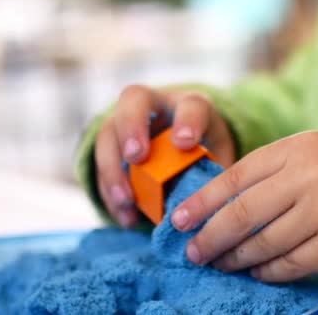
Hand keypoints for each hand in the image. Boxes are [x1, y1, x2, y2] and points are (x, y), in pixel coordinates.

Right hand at [95, 85, 234, 227]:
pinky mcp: (109, 146)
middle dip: (132, 127)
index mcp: (190, 105)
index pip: (190, 105)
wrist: (184, 147)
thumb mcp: (218, 159)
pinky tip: (127, 217)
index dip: (187, 121)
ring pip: (108, 133)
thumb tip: (206, 206)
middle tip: (136, 156)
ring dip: (113, 169)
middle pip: (134, 99)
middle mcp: (154, 105)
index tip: (185, 144)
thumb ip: (211, 174)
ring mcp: (125, 122)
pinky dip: (110, 193)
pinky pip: (99, 165)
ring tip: (127, 200)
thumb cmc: (205, 151)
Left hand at [171, 132, 317, 281]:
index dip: (202, 201)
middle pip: (242, 214)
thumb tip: (218, 202)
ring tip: (219, 264)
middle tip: (192, 252)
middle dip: (210, 237)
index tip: (178, 220)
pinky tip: (255, 272)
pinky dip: (266, 271)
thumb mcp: (309, 153)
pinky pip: (289, 264)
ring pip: (263, 243)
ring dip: (235, 258)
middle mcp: (306, 177)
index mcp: (294, 149)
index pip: (235, 177)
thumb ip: (268, 171)